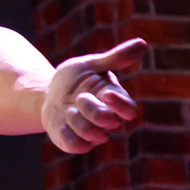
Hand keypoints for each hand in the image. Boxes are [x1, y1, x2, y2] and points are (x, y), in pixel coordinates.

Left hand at [42, 37, 144, 152]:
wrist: (46, 95)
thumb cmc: (72, 79)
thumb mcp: (89, 65)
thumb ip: (114, 58)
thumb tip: (143, 43)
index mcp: (114, 99)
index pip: (129, 110)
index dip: (120, 105)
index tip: (105, 94)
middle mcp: (107, 119)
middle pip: (110, 123)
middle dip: (92, 110)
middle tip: (78, 98)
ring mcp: (93, 133)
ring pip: (92, 134)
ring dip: (75, 119)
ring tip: (68, 108)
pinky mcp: (77, 143)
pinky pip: (77, 146)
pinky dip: (67, 134)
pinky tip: (61, 123)